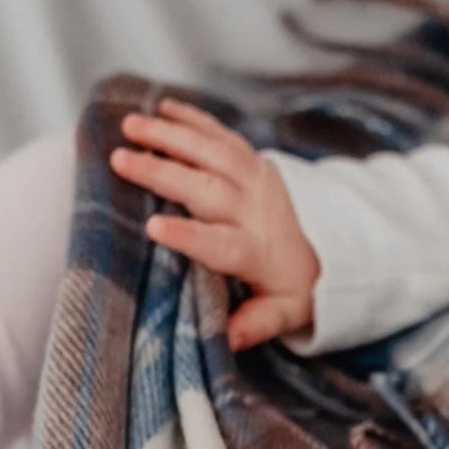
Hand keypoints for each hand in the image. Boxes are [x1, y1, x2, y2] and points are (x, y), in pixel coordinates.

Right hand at [110, 98, 320, 350]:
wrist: (328, 249)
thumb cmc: (290, 288)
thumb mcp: (283, 313)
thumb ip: (256, 323)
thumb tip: (228, 341)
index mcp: (255, 253)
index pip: (221, 244)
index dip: (189, 236)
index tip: (153, 228)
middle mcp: (255, 211)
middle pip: (208, 190)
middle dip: (164, 173)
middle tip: (120, 159)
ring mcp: (256, 180)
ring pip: (213, 153)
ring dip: (171, 136)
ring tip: (130, 124)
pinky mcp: (254, 161)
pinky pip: (222, 135)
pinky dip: (193, 119)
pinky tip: (161, 108)